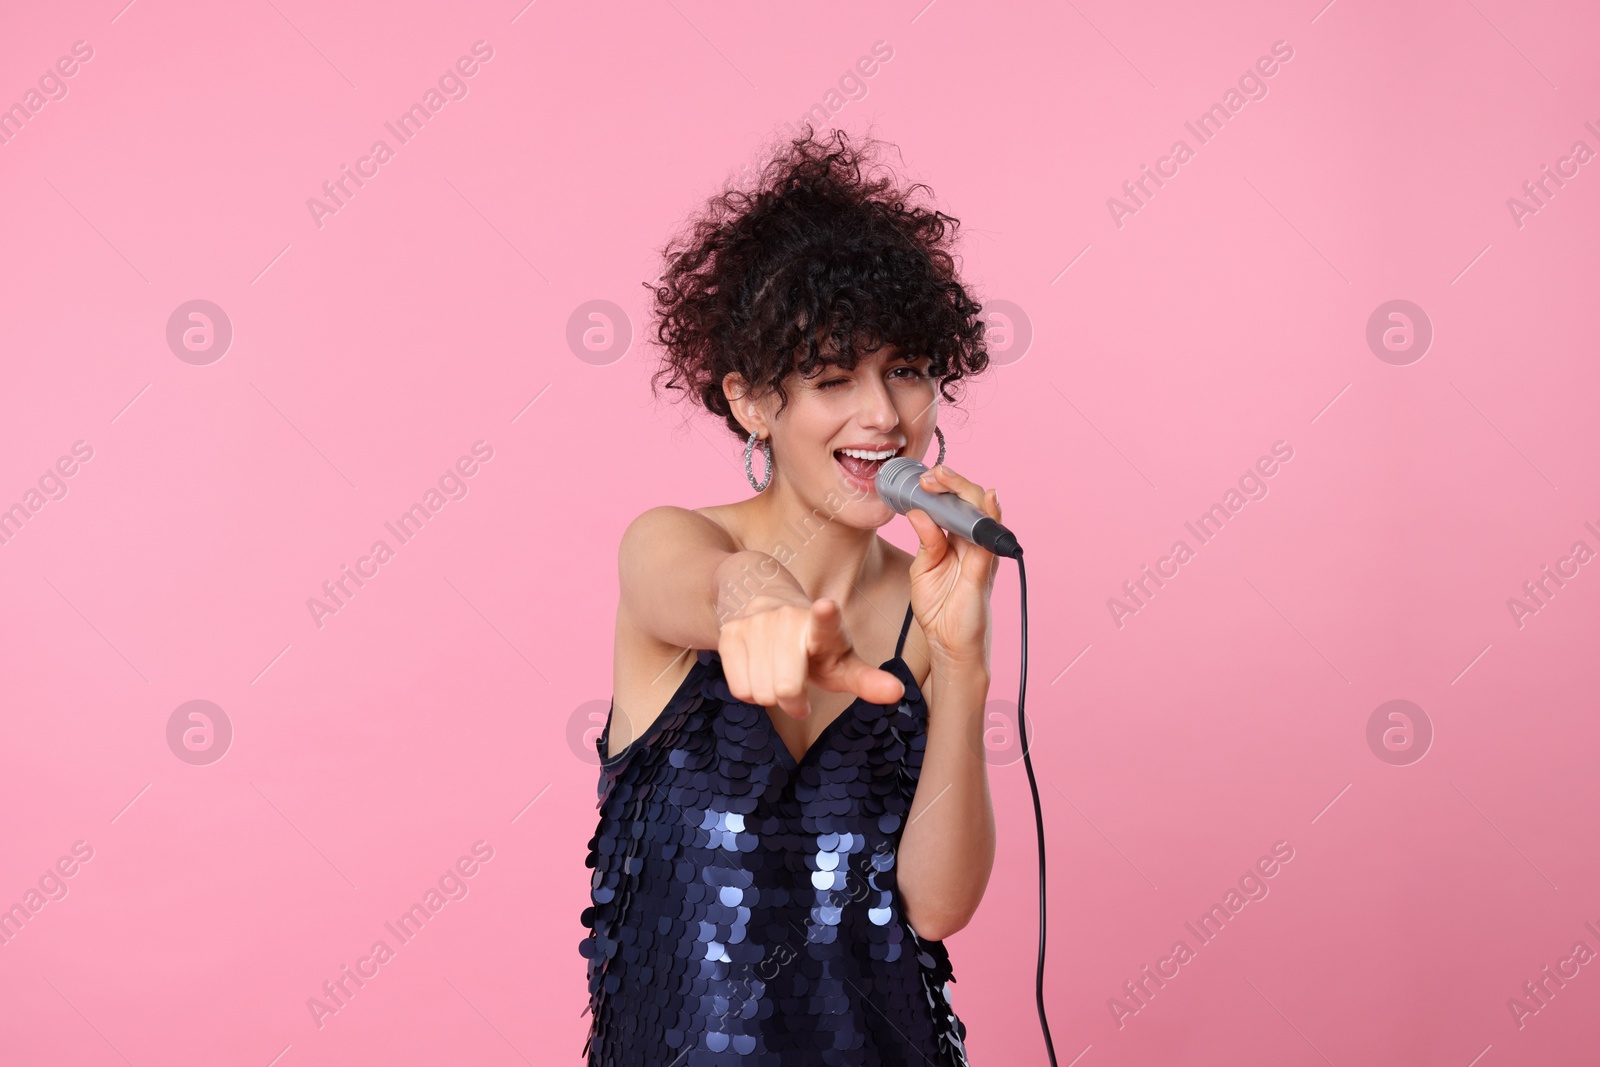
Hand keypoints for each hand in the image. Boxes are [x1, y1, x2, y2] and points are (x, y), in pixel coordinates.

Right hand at [718, 597, 905, 718]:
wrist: (763, 601)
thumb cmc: (812, 645)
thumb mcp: (841, 660)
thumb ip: (868, 680)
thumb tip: (899, 693)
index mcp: (823, 625)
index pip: (824, 622)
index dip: (824, 617)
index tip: (826, 607)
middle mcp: (788, 618)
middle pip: (786, 689)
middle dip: (793, 701)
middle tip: (799, 689)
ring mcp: (756, 623)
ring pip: (761, 692)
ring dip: (770, 696)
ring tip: (777, 676)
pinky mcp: (730, 631)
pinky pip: (740, 688)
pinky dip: (750, 690)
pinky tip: (758, 672)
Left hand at [904, 464, 999, 665]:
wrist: (948, 644)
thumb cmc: (939, 607)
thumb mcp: (924, 568)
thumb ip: (926, 541)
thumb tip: (920, 513)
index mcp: (957, 540)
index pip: (955, 504)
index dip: (941, 487)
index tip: (922, 479)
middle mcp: (973, 543)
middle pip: (970, 502)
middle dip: (951, 483)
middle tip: (932, 475)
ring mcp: (982, 555)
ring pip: (982, 514)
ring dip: (965, 492)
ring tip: (945, 477)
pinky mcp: (983, 571)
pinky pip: (989, 541)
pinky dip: (991, 519)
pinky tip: (988, 501)